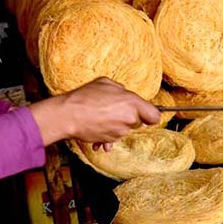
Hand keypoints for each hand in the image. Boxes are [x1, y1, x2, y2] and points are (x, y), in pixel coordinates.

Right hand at [29, 77, 160, 146]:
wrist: (67, 115)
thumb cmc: (84, 97)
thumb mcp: (106, 83)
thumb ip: (121, 90)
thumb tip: (125, 94)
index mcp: (132, 103)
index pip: (155, 116)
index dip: (150, 115)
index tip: (146, 114)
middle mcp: (129, 119)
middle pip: (138, 122)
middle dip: (129, 117)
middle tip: (114, 109)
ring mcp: (120, 131)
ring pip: (125, 130)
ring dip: (116, 125)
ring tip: (101, 117)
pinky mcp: (110, 140)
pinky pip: (113, 138)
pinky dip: (107, 134)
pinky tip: (98, 128)